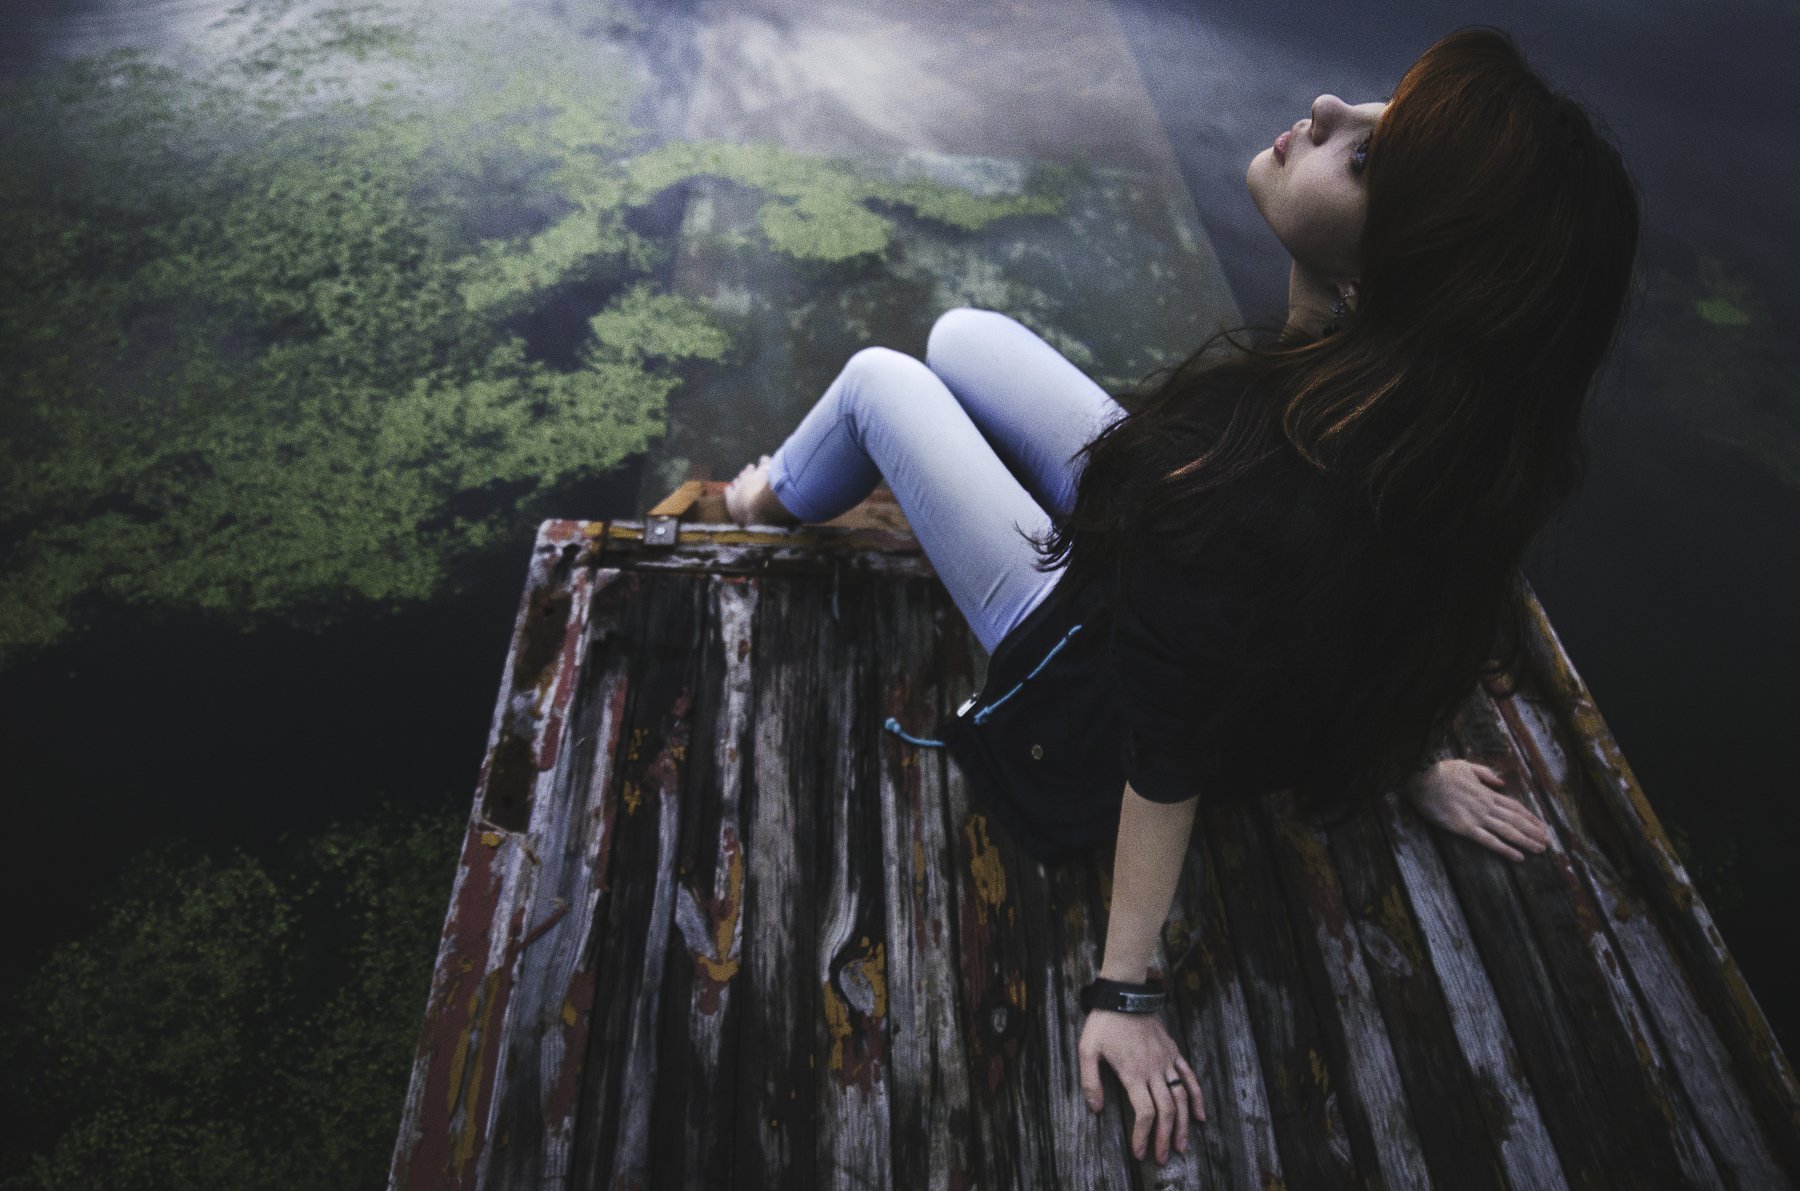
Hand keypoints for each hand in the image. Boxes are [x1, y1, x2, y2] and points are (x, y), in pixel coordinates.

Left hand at [1078, 1007, 1205, 1164]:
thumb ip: (1090, 1080)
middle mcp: (1153, 1070)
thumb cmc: (1104, 1022)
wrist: (1124, 993)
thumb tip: (1095, 1108)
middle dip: (1165, 1137)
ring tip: (1183, 1145)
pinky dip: (1196, 1096)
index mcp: (1133, 1072)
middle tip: (1164, 1158)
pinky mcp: (1173, 1052)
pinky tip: (1200, 1115)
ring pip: (1180, 1097)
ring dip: (1183, 1124)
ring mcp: (1166, 1060)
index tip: (1139, 1152)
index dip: (1143, 1135)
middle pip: (1166, 1110)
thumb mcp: (1087, 1050)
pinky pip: (1189, 1076)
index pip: (1144, 1112)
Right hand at [1404, 759, 1549, 859]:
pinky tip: (1518, 857)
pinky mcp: (1465, 828)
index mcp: (1486, 793)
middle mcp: (1486, 806)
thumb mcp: (1465, 766)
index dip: (1530, 817)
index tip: (1542, 826)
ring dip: (1526, 841)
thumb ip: (1485, 774)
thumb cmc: (1440, 771)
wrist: (1422, 777)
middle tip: (1548, 843)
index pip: (1514, 806)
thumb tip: (1501, 782)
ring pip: (1508, 831)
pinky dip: (1505, 849)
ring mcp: (1477, 817)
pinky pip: (1489, 840)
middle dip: (1534, 832)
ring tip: (1540, 850)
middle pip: (1516, 820)